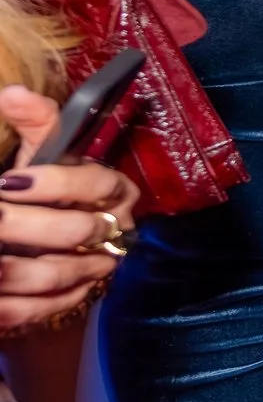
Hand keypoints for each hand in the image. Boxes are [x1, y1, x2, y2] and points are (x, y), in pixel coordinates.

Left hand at [0, 88, 138, 330]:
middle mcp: (113, 230)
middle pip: (76, 231)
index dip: (55, 184)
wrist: (47, 239)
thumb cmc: (43, 188)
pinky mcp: (74, 300)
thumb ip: (35, 124)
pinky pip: (44, 308)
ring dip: (12, 269)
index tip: (8, 181)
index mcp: (112, 191)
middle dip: (22, 225)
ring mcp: (96, 269)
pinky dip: (11, 305)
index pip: (96, 184)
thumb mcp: (41, 152)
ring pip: (58, 273)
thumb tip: (14, 93)